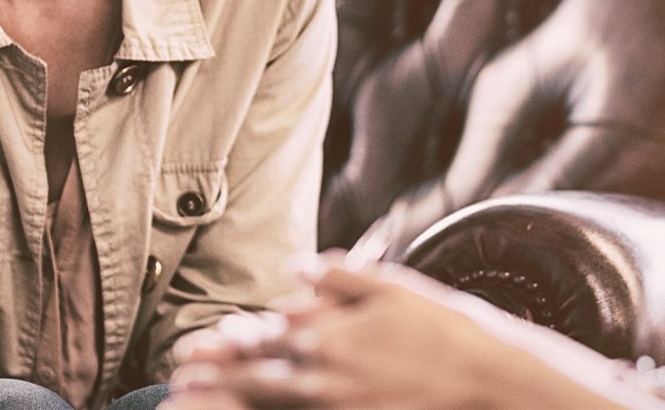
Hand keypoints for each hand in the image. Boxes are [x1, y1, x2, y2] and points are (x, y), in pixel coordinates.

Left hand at [172, 254, 608, 409]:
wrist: (487, 378)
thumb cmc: (446, 326)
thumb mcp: (393, 285)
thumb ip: (339, 275)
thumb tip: (294, 268)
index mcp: (331, 329)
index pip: (265, 333)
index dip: (226, 341)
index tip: (194, 348)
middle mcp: (326, 369)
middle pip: (255, 372)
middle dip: (214, 375)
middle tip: (177, 378)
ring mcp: (338, 401)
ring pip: (271, 399)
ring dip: (230, 400)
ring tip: (193, 403)